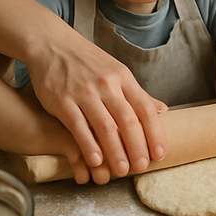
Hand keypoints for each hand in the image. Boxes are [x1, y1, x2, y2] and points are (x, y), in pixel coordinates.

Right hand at [28, 38, 166, 178]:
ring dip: (115, 151)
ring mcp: (84, 93)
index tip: (160, 153)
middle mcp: (107, 85)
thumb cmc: (88, 62)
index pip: (145, 108)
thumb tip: (163, 110)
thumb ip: (137, 93)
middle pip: (127, 120)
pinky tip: (95, 161)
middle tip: (142, 168)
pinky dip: (88, 145)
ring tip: (122, 170)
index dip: (155, 133)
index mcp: (124, 78)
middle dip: (137, 146)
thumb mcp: (117, 72)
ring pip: (104, 126)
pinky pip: (78, 126)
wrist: (52, 45)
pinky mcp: (62, 101)